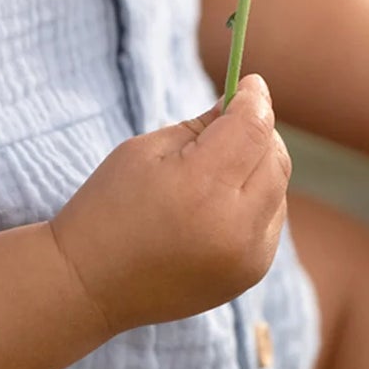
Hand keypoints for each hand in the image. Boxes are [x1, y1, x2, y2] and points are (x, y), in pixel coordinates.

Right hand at [49, 72, 291, 336]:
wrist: (90, 285)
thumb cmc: (109, 207)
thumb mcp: (145, 151)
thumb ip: (201, 125)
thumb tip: (241, 105)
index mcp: (202, 187)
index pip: (253, 129)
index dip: (254, 98)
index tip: (249, 83)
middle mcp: (235, 227)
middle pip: (275, 158)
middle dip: (259, 131)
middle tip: (231, 119)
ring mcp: (248, 257)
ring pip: (279, 190)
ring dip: (259, 167)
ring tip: (217, 167)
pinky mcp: (250, 275)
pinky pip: (270, 221)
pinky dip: (256, 202)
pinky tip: (219, 203)